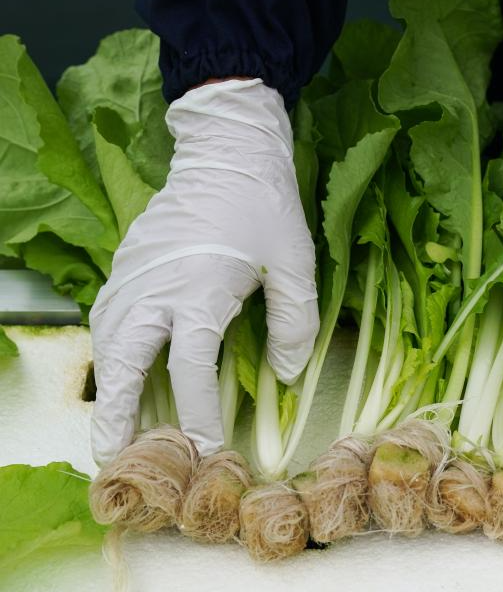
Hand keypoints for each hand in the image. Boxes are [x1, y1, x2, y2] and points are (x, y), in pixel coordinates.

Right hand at [90, 79, 317, 464]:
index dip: (197, 416)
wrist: (227, 148)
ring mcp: (134, 273)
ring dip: (108, 384)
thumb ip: (294, 322)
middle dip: (116, 413)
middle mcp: (155, 287)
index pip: (189, 370)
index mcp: (199, 290)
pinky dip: (110, 348)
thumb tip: (289, 374)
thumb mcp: (295, 262)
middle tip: (113, 455)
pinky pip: (108, 315)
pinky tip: (121, 367)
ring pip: (107, 341)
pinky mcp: (127, 261)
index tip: (205, 449)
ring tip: (113, 424)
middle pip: (123, 363)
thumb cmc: (265, 204)